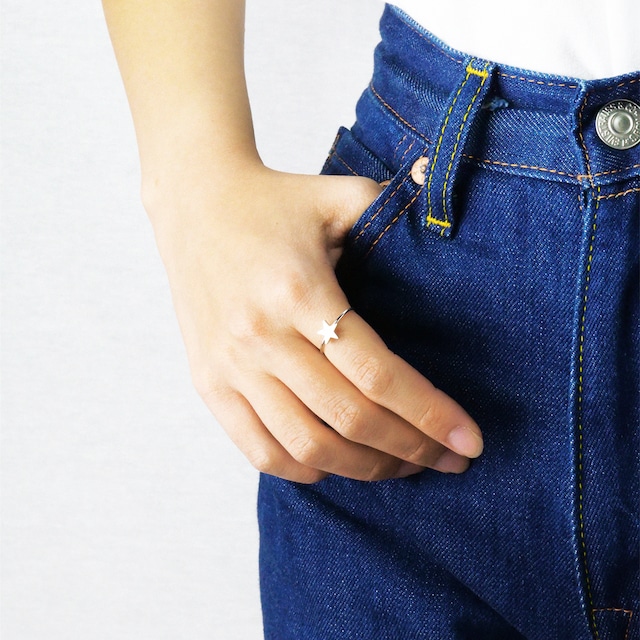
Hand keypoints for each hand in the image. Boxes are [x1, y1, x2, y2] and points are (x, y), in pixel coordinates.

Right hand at [149, 163, 482, 483]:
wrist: (195, 203)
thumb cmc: (273, 203)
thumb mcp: (337, 196)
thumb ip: (394, 211)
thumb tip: (450, 219)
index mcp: (300, 292)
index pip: (377, 373)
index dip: (429, 414)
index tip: (470, 443)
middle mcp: (262, 336)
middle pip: (349, 418)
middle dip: (410, 449)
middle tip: (447, 460)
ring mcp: (231, 366)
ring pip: (307, 445)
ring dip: (364, 468)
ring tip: (402, 466)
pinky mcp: (209, 382)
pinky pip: (259, 449)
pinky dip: (306, 469)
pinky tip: (339, 463)